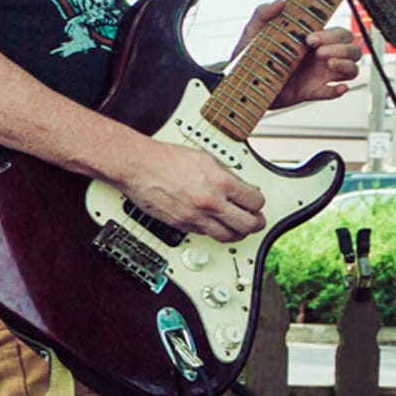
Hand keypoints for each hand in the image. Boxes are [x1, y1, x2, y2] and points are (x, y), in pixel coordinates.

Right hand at [123, 138, 264, 242]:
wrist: (138, 166)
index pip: (255, 202)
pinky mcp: (181, 224)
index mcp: (221, 183)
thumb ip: (229, 176)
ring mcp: (195, 217)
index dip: (258, 203)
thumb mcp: (206, 159)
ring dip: (237, 233)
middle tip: (255, 220)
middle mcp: (210, 203)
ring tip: (237, 227)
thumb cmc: (165, 159)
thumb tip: (244, 189)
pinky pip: (206, 234)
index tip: (255, 202)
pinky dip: (214, 230)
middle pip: (247, 224)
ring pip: (228, 237)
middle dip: (255, 223)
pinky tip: (214, 223)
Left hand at [256, 2, 362, 109]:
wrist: (240, 82)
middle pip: (352, 49)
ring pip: (351, 69)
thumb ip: (263, 14)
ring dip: (346, 65)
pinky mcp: (311, 91)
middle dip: (341, 48)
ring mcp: (318, 74)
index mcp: (312, 40)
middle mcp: (320, 56)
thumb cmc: (251, 55)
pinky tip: (337, 88)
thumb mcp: (253, 32)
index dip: (332, 34)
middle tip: (318, 52)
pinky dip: (339, 90)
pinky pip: (333, 92)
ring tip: (329, 64)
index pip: (339, 33)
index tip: (310, 38)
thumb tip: (279, 2)